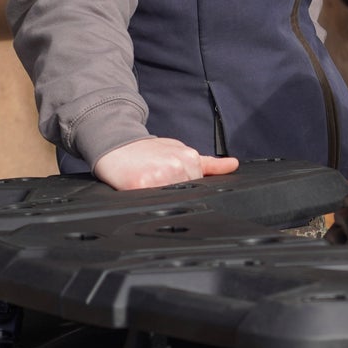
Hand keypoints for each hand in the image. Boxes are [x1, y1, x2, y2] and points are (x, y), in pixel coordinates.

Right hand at [93, 137, 239, 189]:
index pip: (199, 188)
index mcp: (189, 158)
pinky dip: (148, 203)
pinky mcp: (142, 185)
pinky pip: (152, 203)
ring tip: (149, 186)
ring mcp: (161, 176)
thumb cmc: (147, 150)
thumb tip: (233, 165)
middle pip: (187, 196)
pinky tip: (141, 191)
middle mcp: (177, 166)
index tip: (175, 187)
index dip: (187, 192)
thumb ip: (207, 163)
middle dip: (175, 196)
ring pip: (172, 201)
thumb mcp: (178, 150)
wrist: (115, 143)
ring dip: (162, 200)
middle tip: (157, 185)